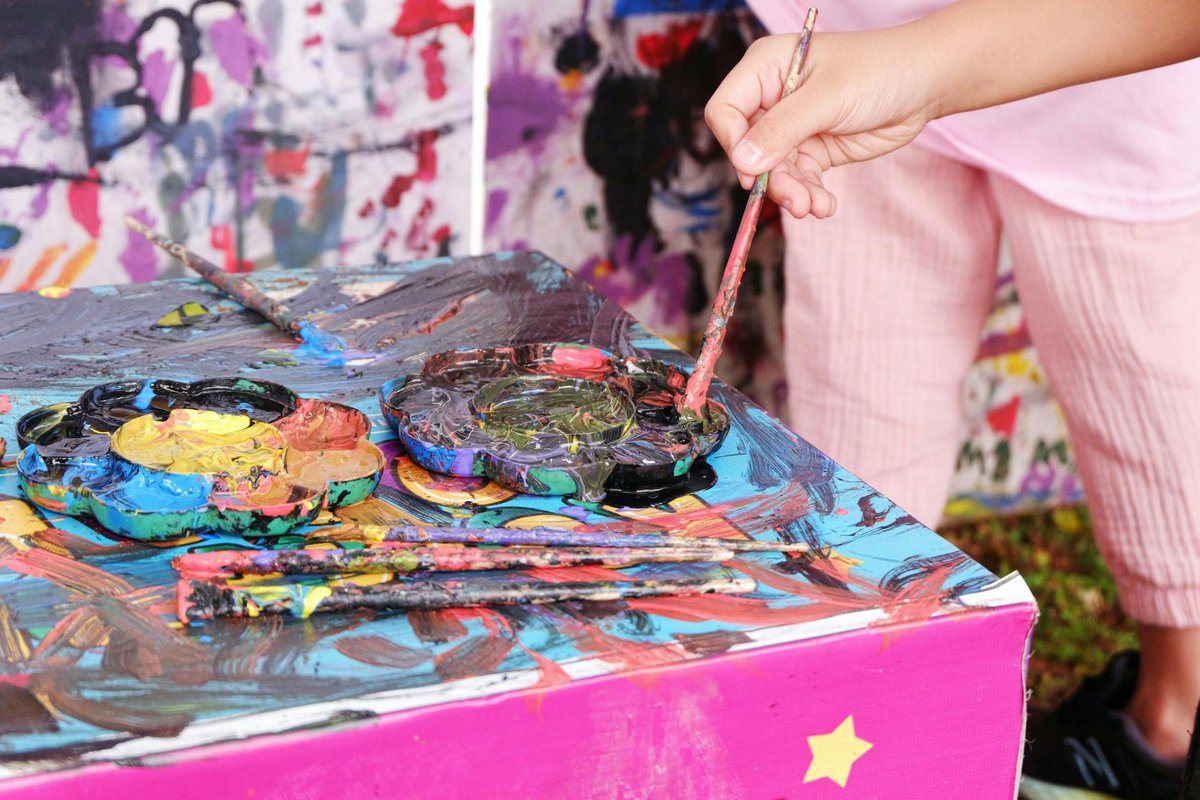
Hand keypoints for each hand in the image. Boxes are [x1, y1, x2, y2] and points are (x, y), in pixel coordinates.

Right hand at [705, 29, 938, 218]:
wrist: (927, 82)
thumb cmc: (879, 70)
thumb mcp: (828, 98)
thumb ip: (783, 129)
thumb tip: (743, 163)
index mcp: (765, 68)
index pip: (726, 111)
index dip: (733, 143)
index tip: (753, 172)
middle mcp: (772, 98)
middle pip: (749, 150)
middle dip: (772, 178)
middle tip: (796, 201)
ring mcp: (792, 126)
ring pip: (774, 171)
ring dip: (792, 193)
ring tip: (815, 207)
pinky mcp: (813, 149)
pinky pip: (799, 180)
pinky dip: (809, 196)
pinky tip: (825, 206)